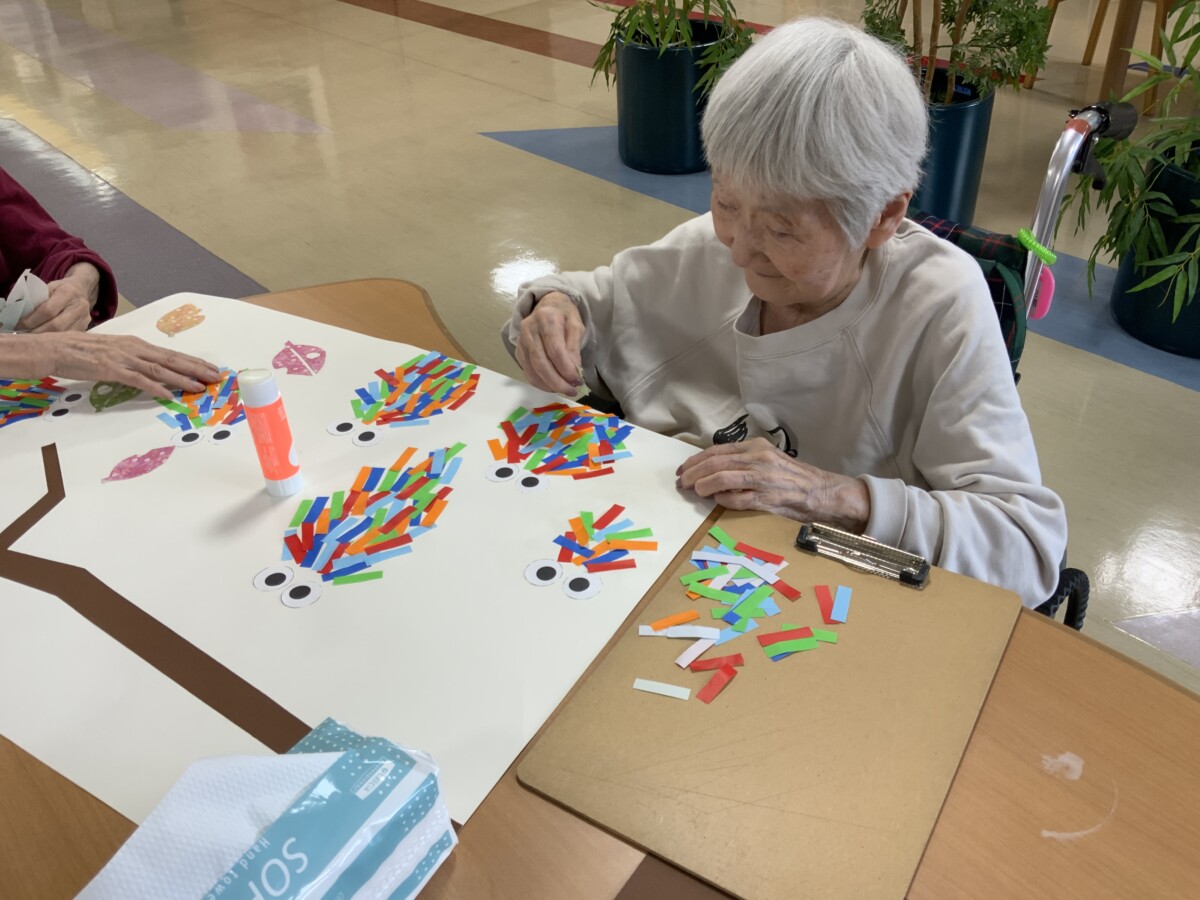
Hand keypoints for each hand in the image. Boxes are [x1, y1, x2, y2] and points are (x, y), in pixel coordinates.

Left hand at [19, 263, 98, 332]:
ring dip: (45, 338)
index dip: (31, 320)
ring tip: (32, 338)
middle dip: (37, 332)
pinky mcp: (85, 327)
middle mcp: (79, 306)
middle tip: (23, 334)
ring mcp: (84, 319)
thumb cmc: (60, 289)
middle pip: (56, 325)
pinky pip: (67, 337)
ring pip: (62, 334)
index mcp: (68, 292)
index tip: (18, 325)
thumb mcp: (48, 287)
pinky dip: (54, 340)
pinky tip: (44, 339)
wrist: (81, 290)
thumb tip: (20, 316)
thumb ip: (37, 300)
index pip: (48, 310)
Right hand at [26, 332, 220, 397]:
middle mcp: (134, 348)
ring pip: (159, 369)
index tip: (210, 369)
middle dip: (196, 369)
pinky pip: (137, 379)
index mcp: (136, 344)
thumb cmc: (80, 352)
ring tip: (200, 386)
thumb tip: (150, 371)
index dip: (193, 362)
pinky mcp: (110, 369)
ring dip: (181, 378)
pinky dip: (154, 387)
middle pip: (172, 359)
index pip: (171, 354)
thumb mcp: (113, 353)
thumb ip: (132, 360)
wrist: (53, 347)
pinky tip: (167, 395)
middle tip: (216, 377)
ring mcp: (123, 358)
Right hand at [515, 292, 585, 394]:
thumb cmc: (564, 315)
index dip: (566, 369)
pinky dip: (540, 383)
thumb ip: (574, 348)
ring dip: (549, 385)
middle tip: (572, 391)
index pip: (555, 350)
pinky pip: (527, 371)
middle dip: (557, 382)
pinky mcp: (518, 351)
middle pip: (541, 363)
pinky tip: (552, 386)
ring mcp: (520, 341)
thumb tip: (574, 372)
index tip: (578, 381)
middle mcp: (529, 329)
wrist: (547, 305)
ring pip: (532, 370)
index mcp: (546, 318)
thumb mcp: (576, 326)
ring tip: (564, 390)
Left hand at [676, 438, 871, 530]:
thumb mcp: (767, 460)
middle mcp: (758, 458)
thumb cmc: (792, 478)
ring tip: (694, 492)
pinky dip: (723, 500)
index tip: (684, 470)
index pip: (717, 451)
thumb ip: (743, 462)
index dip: (696, 461)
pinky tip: (716, 501)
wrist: (822, 491)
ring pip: (722, 478)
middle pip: (715, 463)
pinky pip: (738, 499)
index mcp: (756, 447)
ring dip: (703, 486)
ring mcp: (763, 478)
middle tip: (682, 482)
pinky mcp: (768, 497)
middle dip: (694, 474)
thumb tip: (712, 470)